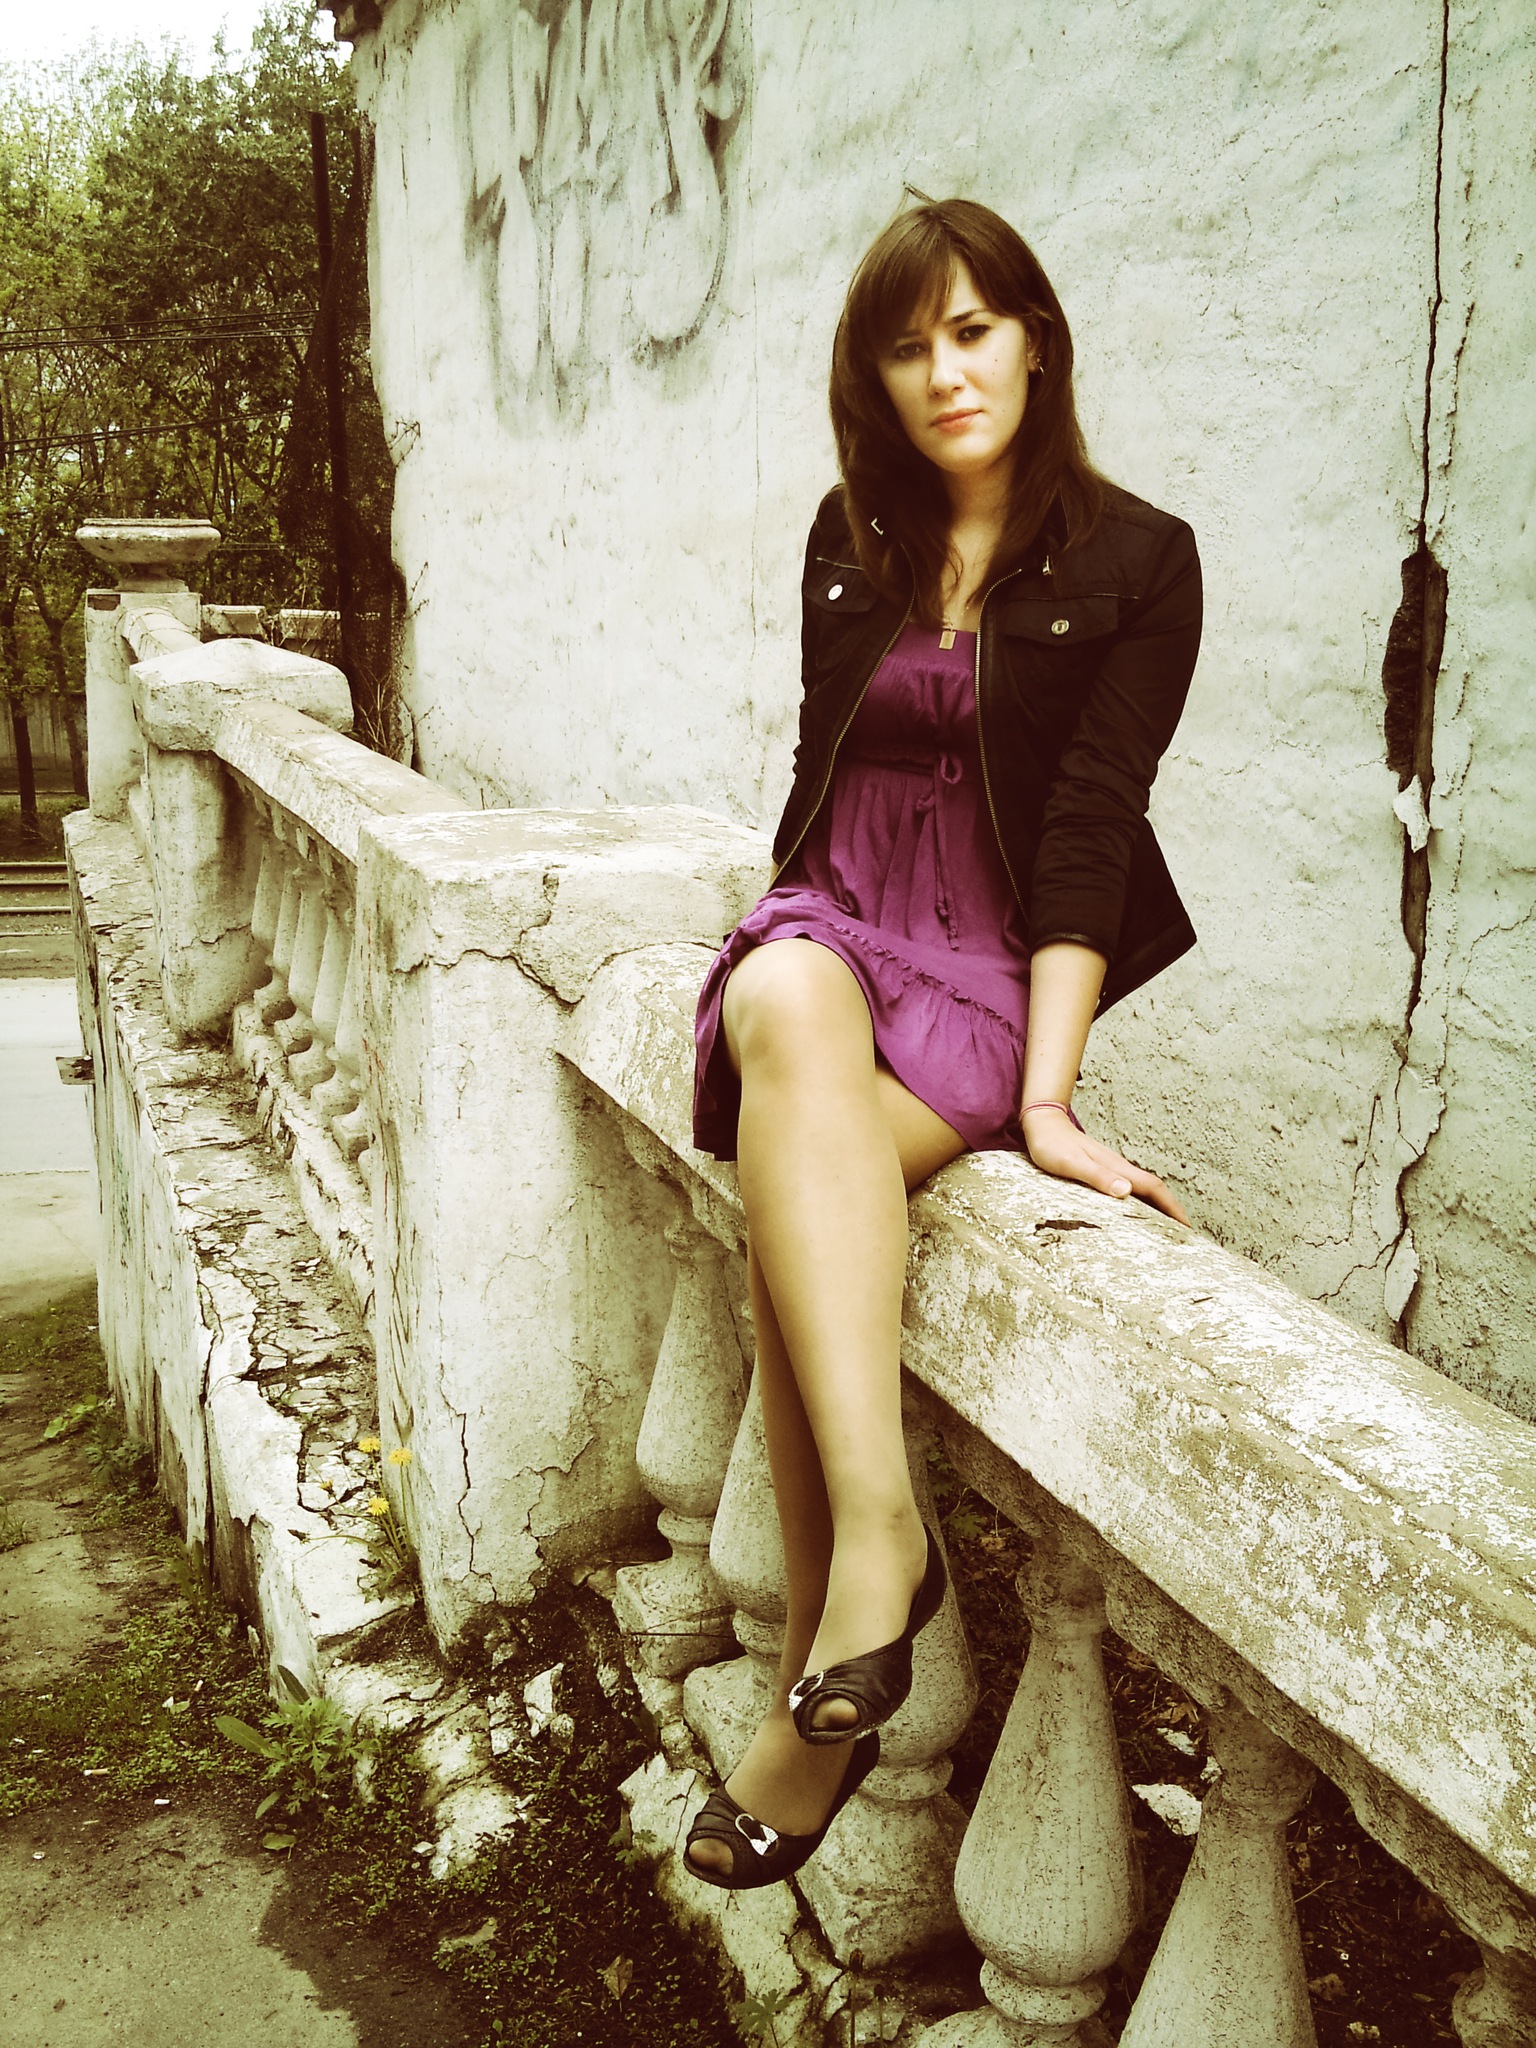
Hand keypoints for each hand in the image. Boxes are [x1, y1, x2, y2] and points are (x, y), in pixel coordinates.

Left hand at [1021, 1105, 1188, 1224]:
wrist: (1042, 1123)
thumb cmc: (1052, 1145)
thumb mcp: (1072, 1163)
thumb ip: (1097, 1176)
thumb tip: (1126, 1191)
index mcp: (1117, 1168)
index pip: (1154, 1189)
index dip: (1172, 1208)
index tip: (1187, 1228)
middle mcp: (1119, 1168)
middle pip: (1154, 1191)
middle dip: (1172, 1212)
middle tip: (1183, 1237)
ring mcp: (1111, 1169)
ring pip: (1142, 1191)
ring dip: (1157, 1209)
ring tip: (1165, 1231)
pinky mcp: (1101, 1171)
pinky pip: (1128, 1190)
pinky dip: (1139, 1204)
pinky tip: (1134, 1215)